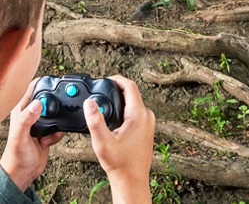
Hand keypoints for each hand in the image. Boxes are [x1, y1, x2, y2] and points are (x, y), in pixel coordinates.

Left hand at [0, 78, 64, 191]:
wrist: (23, 173)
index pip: (31, 89)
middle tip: (56, 113)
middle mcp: (30, 115)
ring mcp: (39, 123)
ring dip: (58, 122)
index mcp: (20, 111)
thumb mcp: (20, 136)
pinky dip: (58, 133)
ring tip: (49, 132)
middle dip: (55, 105)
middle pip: (48, 99)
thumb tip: (38, 103)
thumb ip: (27, 119)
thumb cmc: (16, 156)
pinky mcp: (48, 132)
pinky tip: (48, 141)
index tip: (55, 83)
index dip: (43, 83)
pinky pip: (60, 126)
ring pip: (57, 113)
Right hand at [83, 75, 154, 203]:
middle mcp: (147, 116)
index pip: (130, 86)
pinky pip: (136, 112)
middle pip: (132, 94)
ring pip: (133, 103)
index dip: (117, 79)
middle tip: (100, 92)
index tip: (105, 78)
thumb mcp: (102, 142)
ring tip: (104, 105)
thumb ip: (95, 120)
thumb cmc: (120, 163)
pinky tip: (113, 118)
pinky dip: (124, 110)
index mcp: (139, 115)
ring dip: (120, 101)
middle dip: (116, 90)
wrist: (132, 179)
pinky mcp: (147, 128)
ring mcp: (149, 122)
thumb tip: (89, 102)